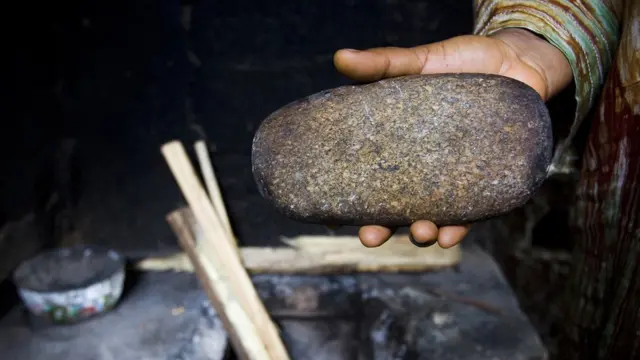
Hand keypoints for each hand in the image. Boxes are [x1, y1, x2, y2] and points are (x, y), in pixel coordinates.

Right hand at [333, 28, 571, 247]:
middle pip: (393, 208)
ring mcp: (451, 178)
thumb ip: (383, 63)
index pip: (366, 178)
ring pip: (431, 217)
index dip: (348, 200)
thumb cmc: (463, 62)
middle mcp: (421, 169)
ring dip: (422, 233)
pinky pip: (471, 214)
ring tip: (419, 232)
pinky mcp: (485, 182)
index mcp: (397, 146)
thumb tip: (339, 58)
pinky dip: (459, 229)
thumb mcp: (420, 61)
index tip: (331, 219)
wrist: (517, 60)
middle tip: (370, 237)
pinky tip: (450, 236)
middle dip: (380, 229)